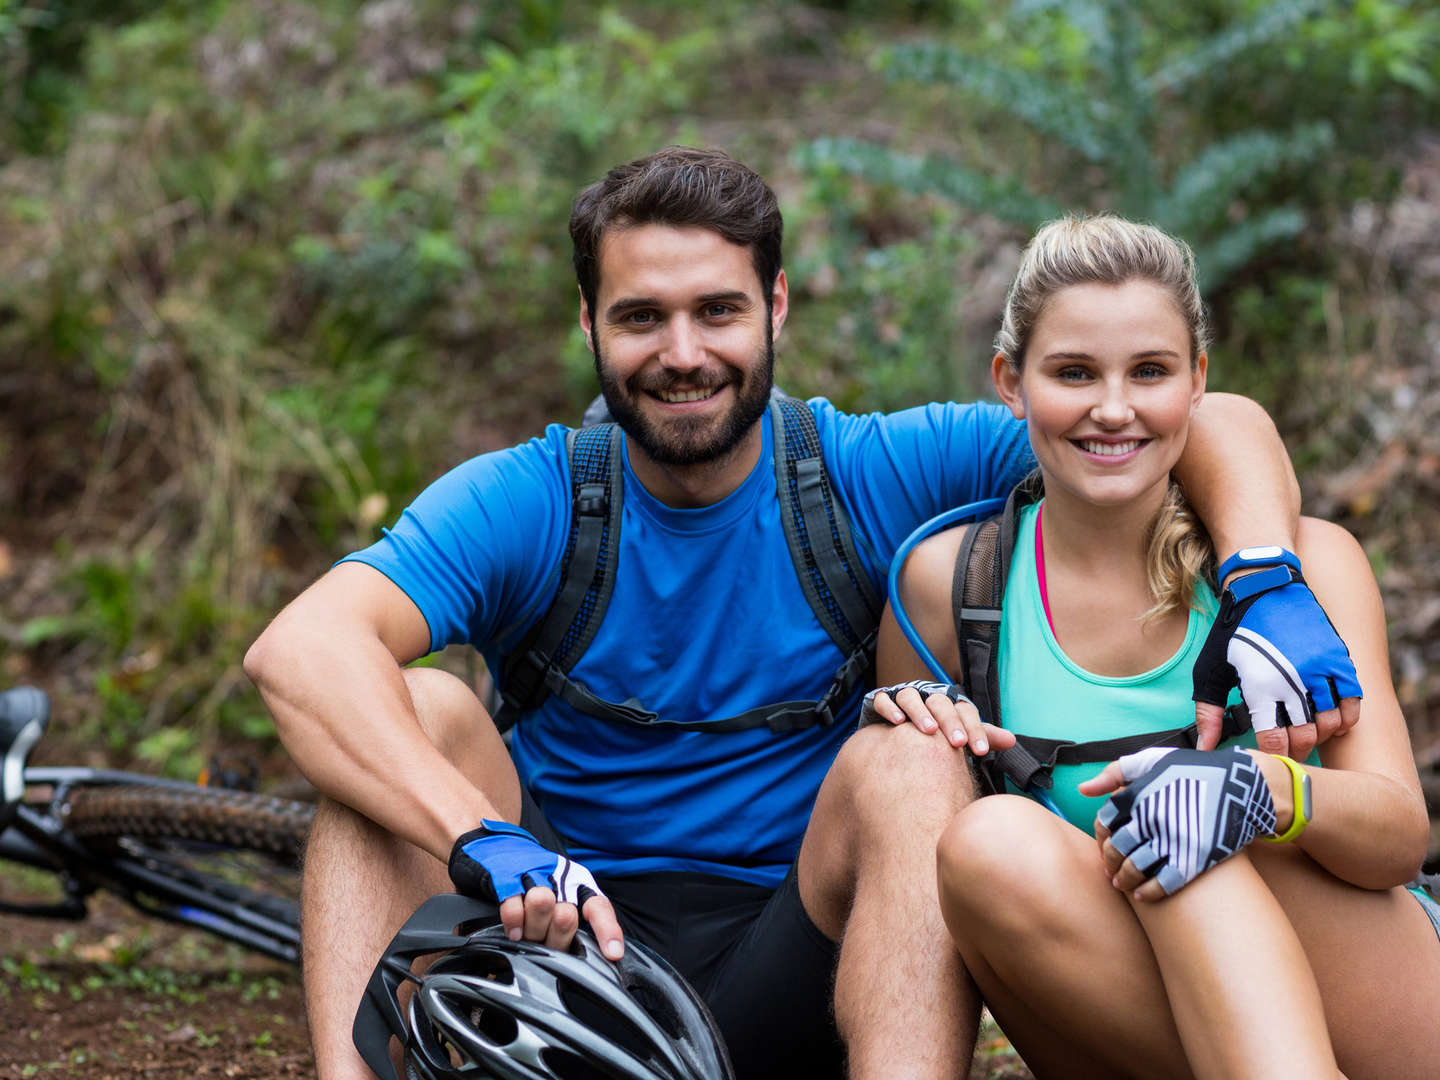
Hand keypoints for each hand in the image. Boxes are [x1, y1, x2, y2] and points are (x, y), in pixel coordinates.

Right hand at [447, 820, 623, 958]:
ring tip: (526, 934)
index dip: (607, 930)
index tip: (613, 954)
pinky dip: (513, 923)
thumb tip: (595, 956)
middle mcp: (559, 878)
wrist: (497, 844)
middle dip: (554, 936)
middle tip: (543, 938)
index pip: (599, 907)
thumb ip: (572, 925)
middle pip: (566, 917)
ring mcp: (532, 874)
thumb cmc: (532, 879)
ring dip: (533, 927)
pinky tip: (514, 932)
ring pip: (542, 906)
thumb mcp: (559, 897)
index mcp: (577, 885)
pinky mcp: (506, 876)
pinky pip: (513, 907)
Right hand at [860, 680, 1014, 755]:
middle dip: (950, 721)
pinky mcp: (881, 701)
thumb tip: (1012, 741)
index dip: (974, 729)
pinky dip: (890, 707)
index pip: (965, 711)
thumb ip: (982, 736)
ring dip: (921, 712)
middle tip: (958, 743)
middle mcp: (927, 697)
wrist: (895, 730)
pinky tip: (897, 722)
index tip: (980, 751)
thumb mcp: (958, 735)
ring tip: (928, 731)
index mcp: (948, 705)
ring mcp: (903, 697)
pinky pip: (884, 699)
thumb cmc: (933, 733)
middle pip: (940, 702)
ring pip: (911, 697)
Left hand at [1082, 747, 1276, 900]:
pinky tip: (1143, 895)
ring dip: (1124, 880)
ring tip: (1122, 884)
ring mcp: (1172, 838)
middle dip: (1110, 861)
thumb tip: (1084, 790)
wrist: (1242, 784)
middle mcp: (1150, 817)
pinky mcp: (1195, 857)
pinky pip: (1164, 882)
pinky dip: (1149, 892)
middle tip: (1110, 869)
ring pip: (1136, 868)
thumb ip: (1115, 772)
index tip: (1105, 842)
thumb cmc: (1193, 770)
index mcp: (1137, 794)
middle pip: (1117, 848)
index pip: (1104, 823)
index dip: (1101, 836)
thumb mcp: (1152, 760)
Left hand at [1193, 563, 1361, 757]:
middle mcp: (1295, 680)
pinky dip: (1344, 718)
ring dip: (1319, 734)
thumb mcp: (1210, 670)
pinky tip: (1328, 720)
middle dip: (1296, 750)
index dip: (1273, 757)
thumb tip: (1205, 749)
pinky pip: (1353, 703)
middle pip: (1306, 737)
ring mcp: (1322, 670)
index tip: (1268, 758)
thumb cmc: (1234, 633)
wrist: (1265, 588)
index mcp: (1261, 685)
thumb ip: (1208, 713)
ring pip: (1331, 724)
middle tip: (1287, 751)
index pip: (1275, 742)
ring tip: (1305, 733)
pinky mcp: (1340, 660)